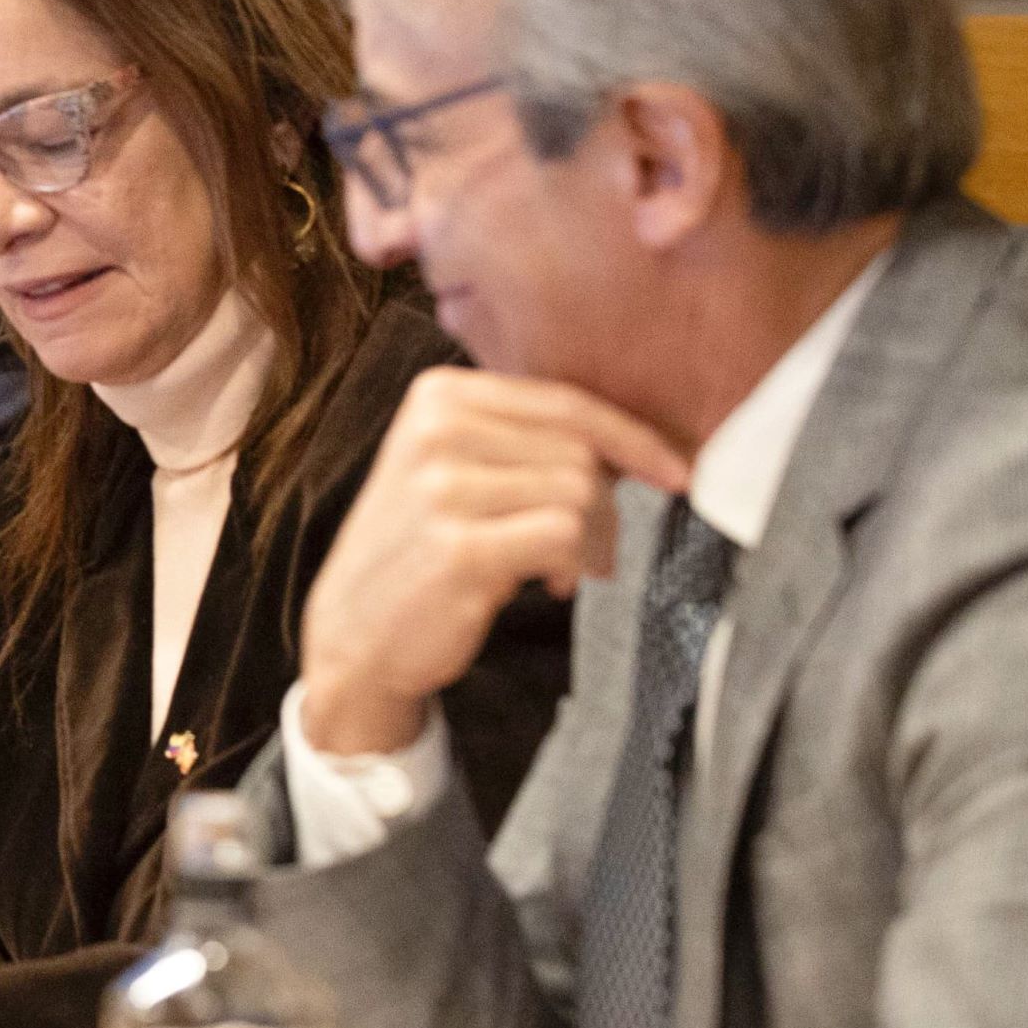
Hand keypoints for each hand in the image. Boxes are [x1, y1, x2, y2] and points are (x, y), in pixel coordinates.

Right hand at [297, 367, 691, 753]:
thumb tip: (636, 445)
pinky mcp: (459, 544)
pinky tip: (551, 585)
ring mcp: (443, 485)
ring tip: (565, 571)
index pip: (565, 401)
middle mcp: (436, 429)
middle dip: (606, 506)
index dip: (631, 437)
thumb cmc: (420, 551)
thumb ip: (522, 441)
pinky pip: (563, 536)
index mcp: (438, 395)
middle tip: (593, 552)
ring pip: (579, 491)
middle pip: (579, 449)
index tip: (673, 469)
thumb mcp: (453, 469)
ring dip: (592, 541)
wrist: (353, 633)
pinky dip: (574, 565)